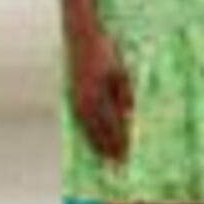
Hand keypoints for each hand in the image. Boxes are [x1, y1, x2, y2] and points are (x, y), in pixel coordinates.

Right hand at [66, 23, 133, 162]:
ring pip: (87, 128)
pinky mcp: (74, 96)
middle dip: (109, 148)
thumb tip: (130, 116)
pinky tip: (93, 141)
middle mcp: (84, 101)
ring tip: (105, 159)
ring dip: (97, 144)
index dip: (118, 141)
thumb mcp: (121, 71)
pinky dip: (88, 133)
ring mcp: (76, 99)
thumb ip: (125, 93)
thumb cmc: (105, 52)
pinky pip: (81, 121)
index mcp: (97, 95)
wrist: (82, 37)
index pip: (110, 125)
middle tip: (118, 166)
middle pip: (98, 131)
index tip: (127, 156)